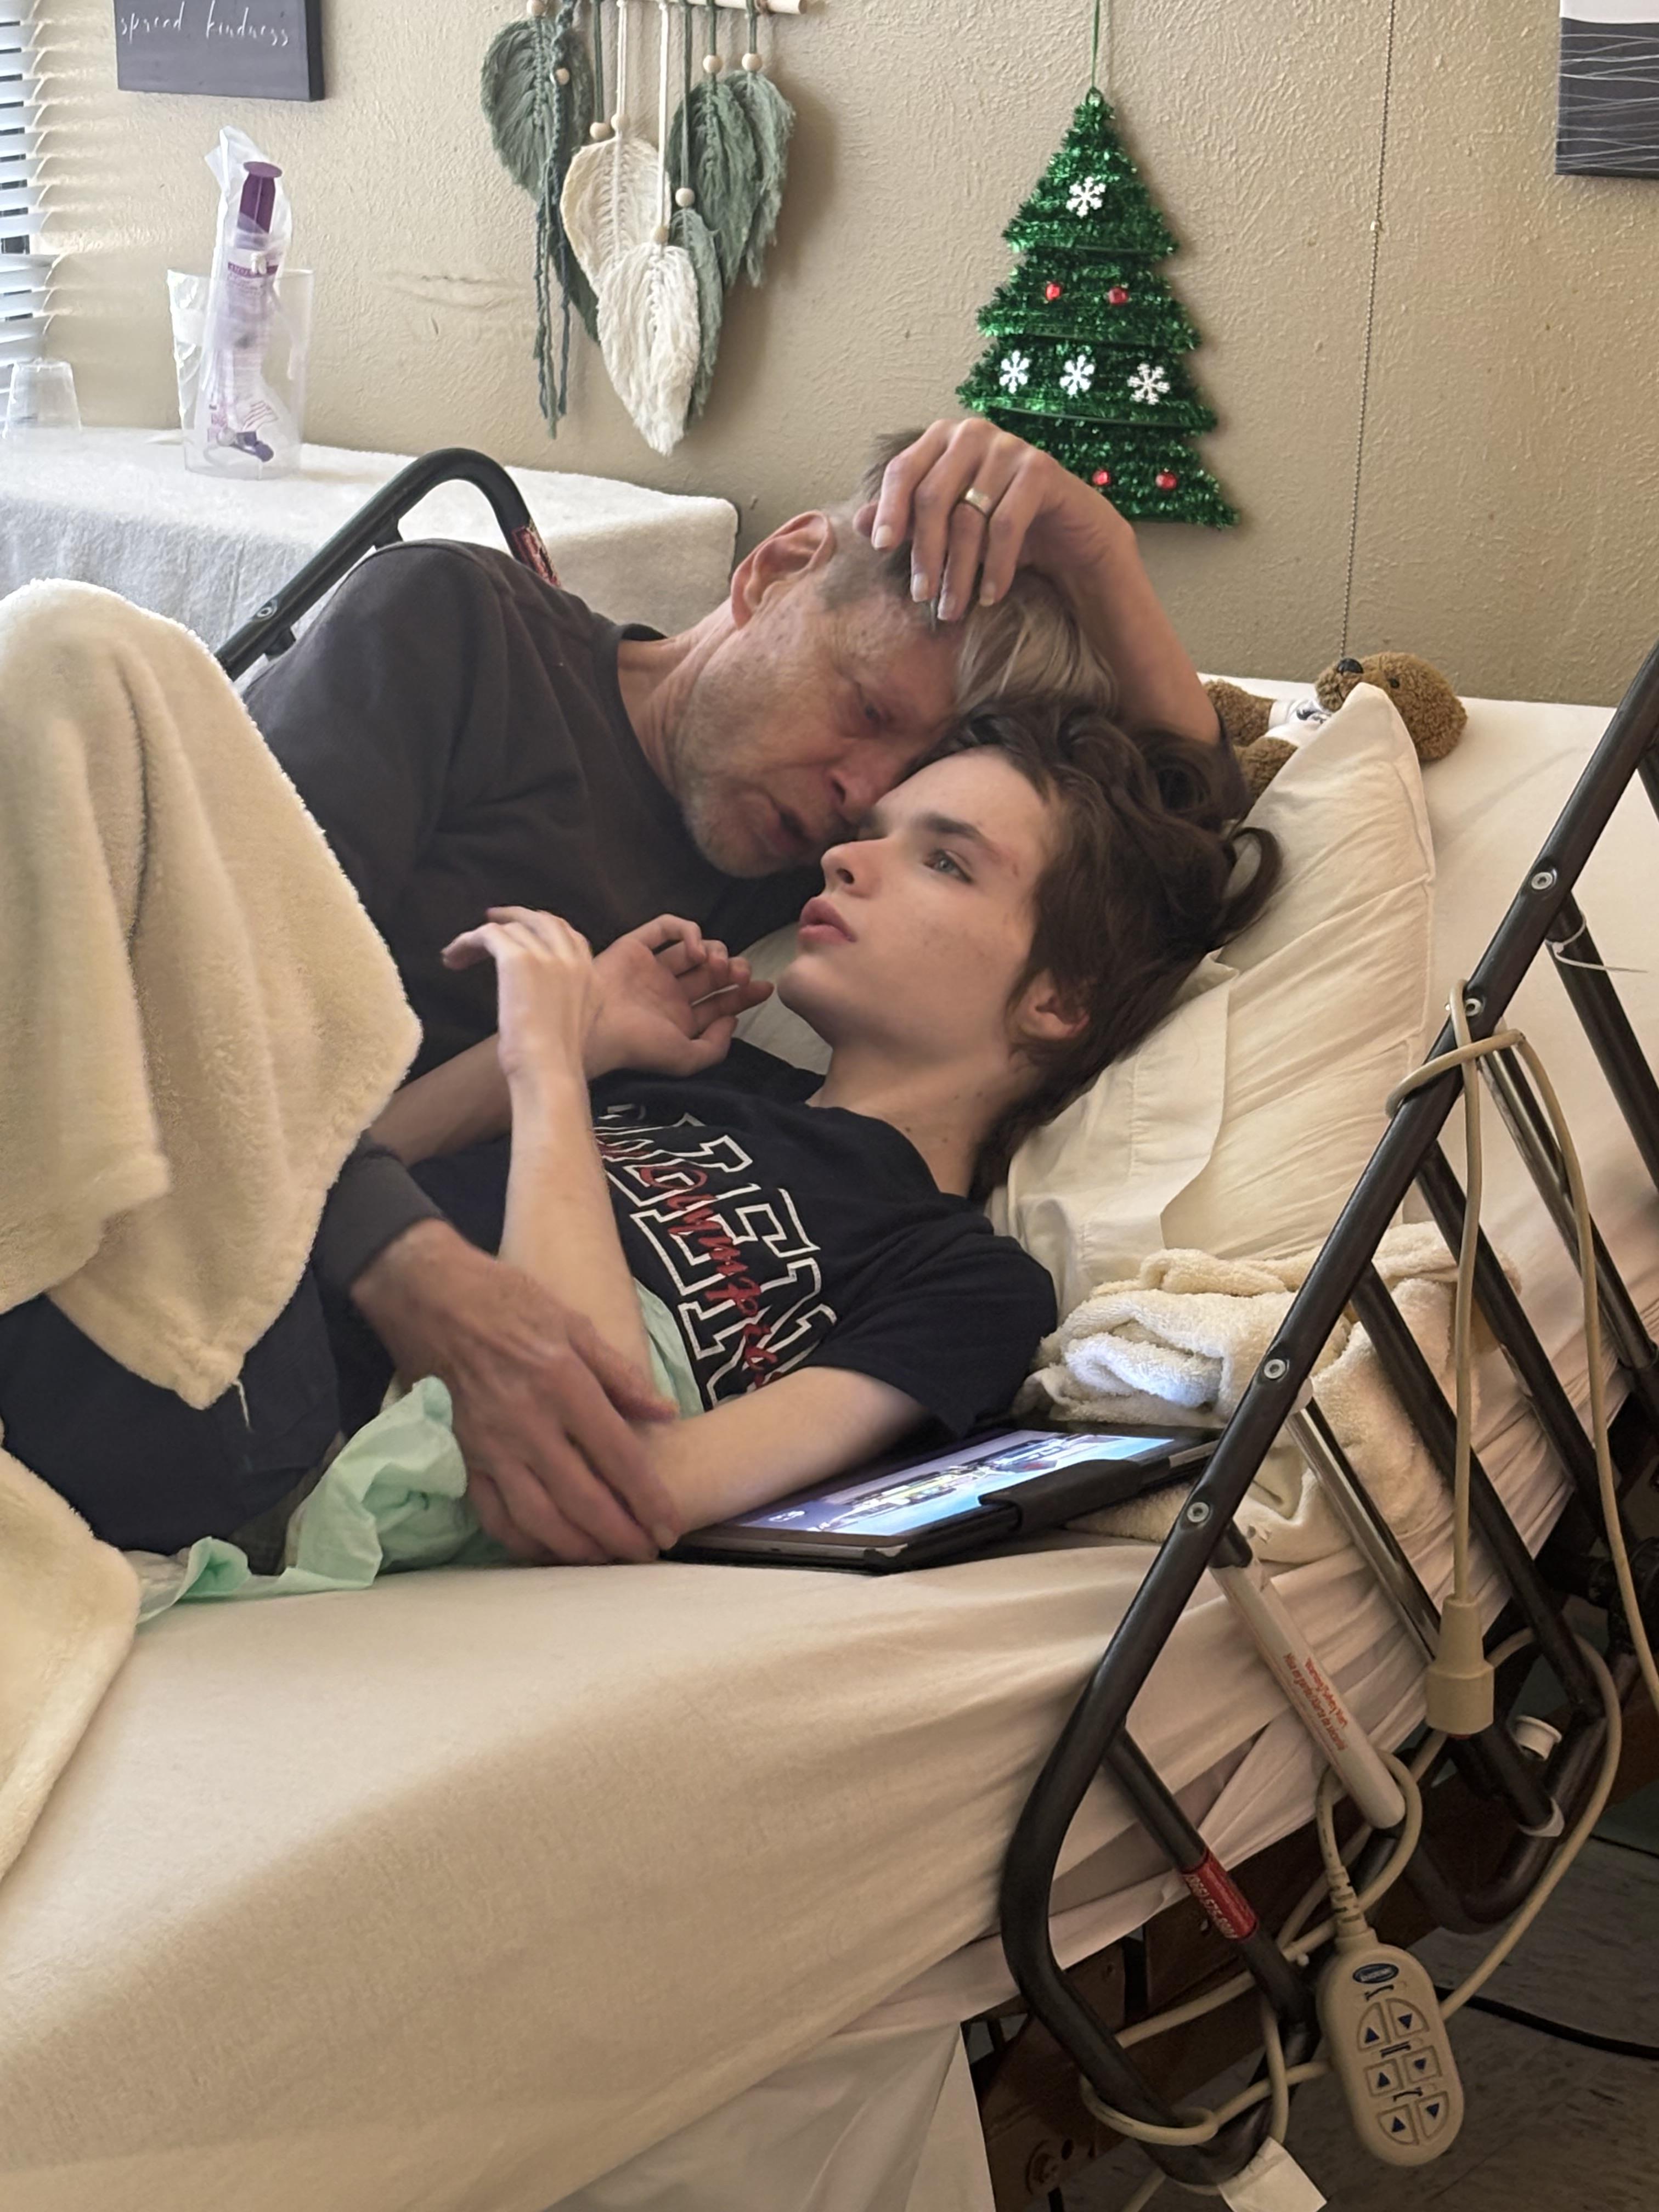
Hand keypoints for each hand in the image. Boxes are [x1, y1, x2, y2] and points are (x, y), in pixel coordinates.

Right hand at [352, 1218, 680, 1562]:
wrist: (424, 1295)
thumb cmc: (503, 1298)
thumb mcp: (572, 1321)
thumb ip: (619, 1373)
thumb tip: (665, 1413)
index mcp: (563, 1384)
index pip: (617, 1456)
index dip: (649, 1499)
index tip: (671, 1528)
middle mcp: (527, 1423)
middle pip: (582, 1498)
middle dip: (620, 1536)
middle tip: (647, 1557)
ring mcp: (489, 1446)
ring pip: (538, 1518)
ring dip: (577, 1550)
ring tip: (606, 1562)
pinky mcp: (460, 1457)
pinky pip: (493, 1515)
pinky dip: (523, 1543)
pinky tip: (547, 1552)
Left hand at [442, 906, 595, 1088]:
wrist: (548, 1070)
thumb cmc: (553, 1062)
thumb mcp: (571, 1025)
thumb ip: (564, 999)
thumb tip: (539, 992)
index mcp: (590, 975)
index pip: (568, 935)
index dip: (541, 927)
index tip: (520, 931)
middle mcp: (573, 960)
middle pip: (543, 920)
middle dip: (516, 917)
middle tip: (490, 919)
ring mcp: (548, 956)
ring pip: (510, 928)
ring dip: (481, 938)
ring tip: (459, 955)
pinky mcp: (518, 959)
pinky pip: (487, 935)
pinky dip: (466, 942)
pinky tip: (452, 957)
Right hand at [588, 914, 772, 1078]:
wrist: (596, 1027)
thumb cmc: (638, 1047)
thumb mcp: (686, 1059)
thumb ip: (715, 1046)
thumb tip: (732, 1020)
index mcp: (678, 1019)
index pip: (719, 1002)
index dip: (745, 994)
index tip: (765, 989)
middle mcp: (666, 992)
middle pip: (711, 974)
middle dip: (733, 971)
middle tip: (741, 974)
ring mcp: (651, 968)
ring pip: (694, 949)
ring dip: (715, 951)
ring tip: (716, 965)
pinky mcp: (635, 946)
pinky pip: (666, 928)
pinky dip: (688, 931)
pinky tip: (696, 949)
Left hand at [857, 417, 1120, 624]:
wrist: (1070, 534)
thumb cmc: (1003, 527)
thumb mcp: (949, 526)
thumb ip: (907, 519)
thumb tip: (859, 523)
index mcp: (944, 438)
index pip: (903, 469)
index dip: (889, 509)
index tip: (880, 548)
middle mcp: (974, 433)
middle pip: (932, 496)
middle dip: (925, 553)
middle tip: (921, 596)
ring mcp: (1010, 447)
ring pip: (968, 517)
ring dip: (958, 572)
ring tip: (951, 609)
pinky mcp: (1041, 470)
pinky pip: (1006, 526)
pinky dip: (995, 567)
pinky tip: (990, 596)